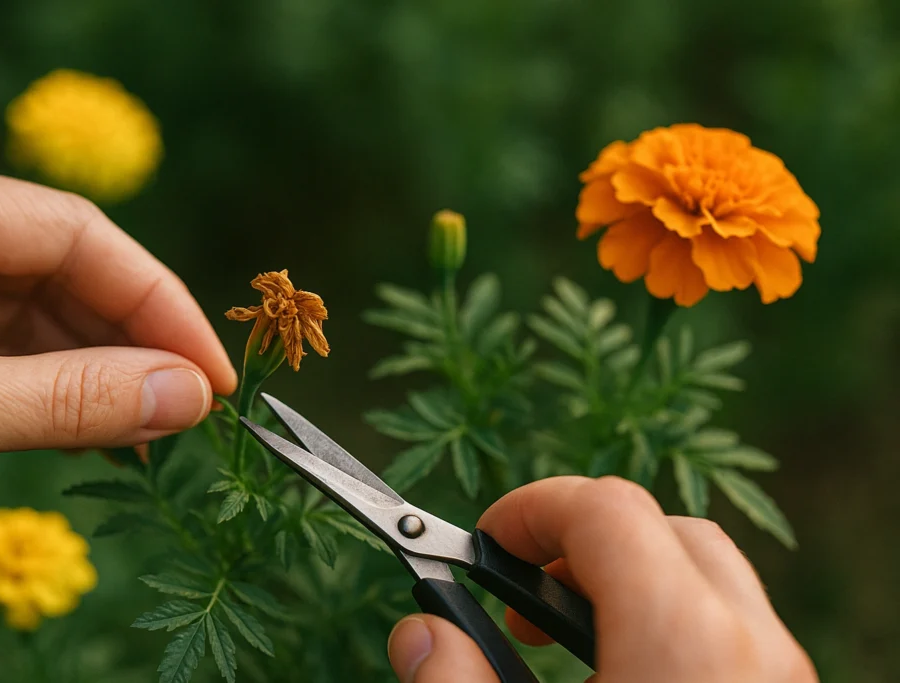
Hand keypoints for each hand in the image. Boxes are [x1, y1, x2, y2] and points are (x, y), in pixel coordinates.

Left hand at [0, 145, 235, 499]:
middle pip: (56, 270)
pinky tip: (88, 429)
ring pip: (28, 315)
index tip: (212, 374)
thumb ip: (64, 399)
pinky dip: (43, 392)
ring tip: (145, 431)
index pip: (72, 232)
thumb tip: (189, 397)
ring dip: (92, 376)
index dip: (157, 304)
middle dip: (127, 345)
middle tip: (186, 409)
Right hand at [387, 476, 817, 682]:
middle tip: (523, 596)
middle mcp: (752, 646)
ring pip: (710, 580)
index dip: (529, 507)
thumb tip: (418, 630)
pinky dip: (673, 625)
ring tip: (568, 642)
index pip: (605, 508)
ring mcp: (784, 676)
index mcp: (682, 638)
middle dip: (582, 540)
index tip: (481, 542)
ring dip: (630, 581)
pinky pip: (734, 634)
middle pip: (666, 531)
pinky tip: (628, 676)